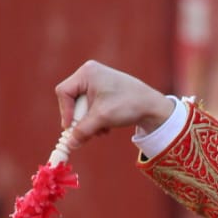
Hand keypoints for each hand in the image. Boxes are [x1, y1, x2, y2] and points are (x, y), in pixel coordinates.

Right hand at [54, 61, 173, 145]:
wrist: (153, 107)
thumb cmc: (128, 105)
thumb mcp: (102, 118)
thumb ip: (83, 130)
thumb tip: (70, 144)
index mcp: (87, 73)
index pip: (64, 92)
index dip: (66, 112)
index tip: (70, 128)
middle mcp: (90, 73)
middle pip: (72, 100)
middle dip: (81, 119)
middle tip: (86, 134)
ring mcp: (97, 81)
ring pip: (82, 106)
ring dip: (90, 122)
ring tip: (103, 130)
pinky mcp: (104, 90)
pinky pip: (91, 106)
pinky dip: (97, 118)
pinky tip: (107, 126)